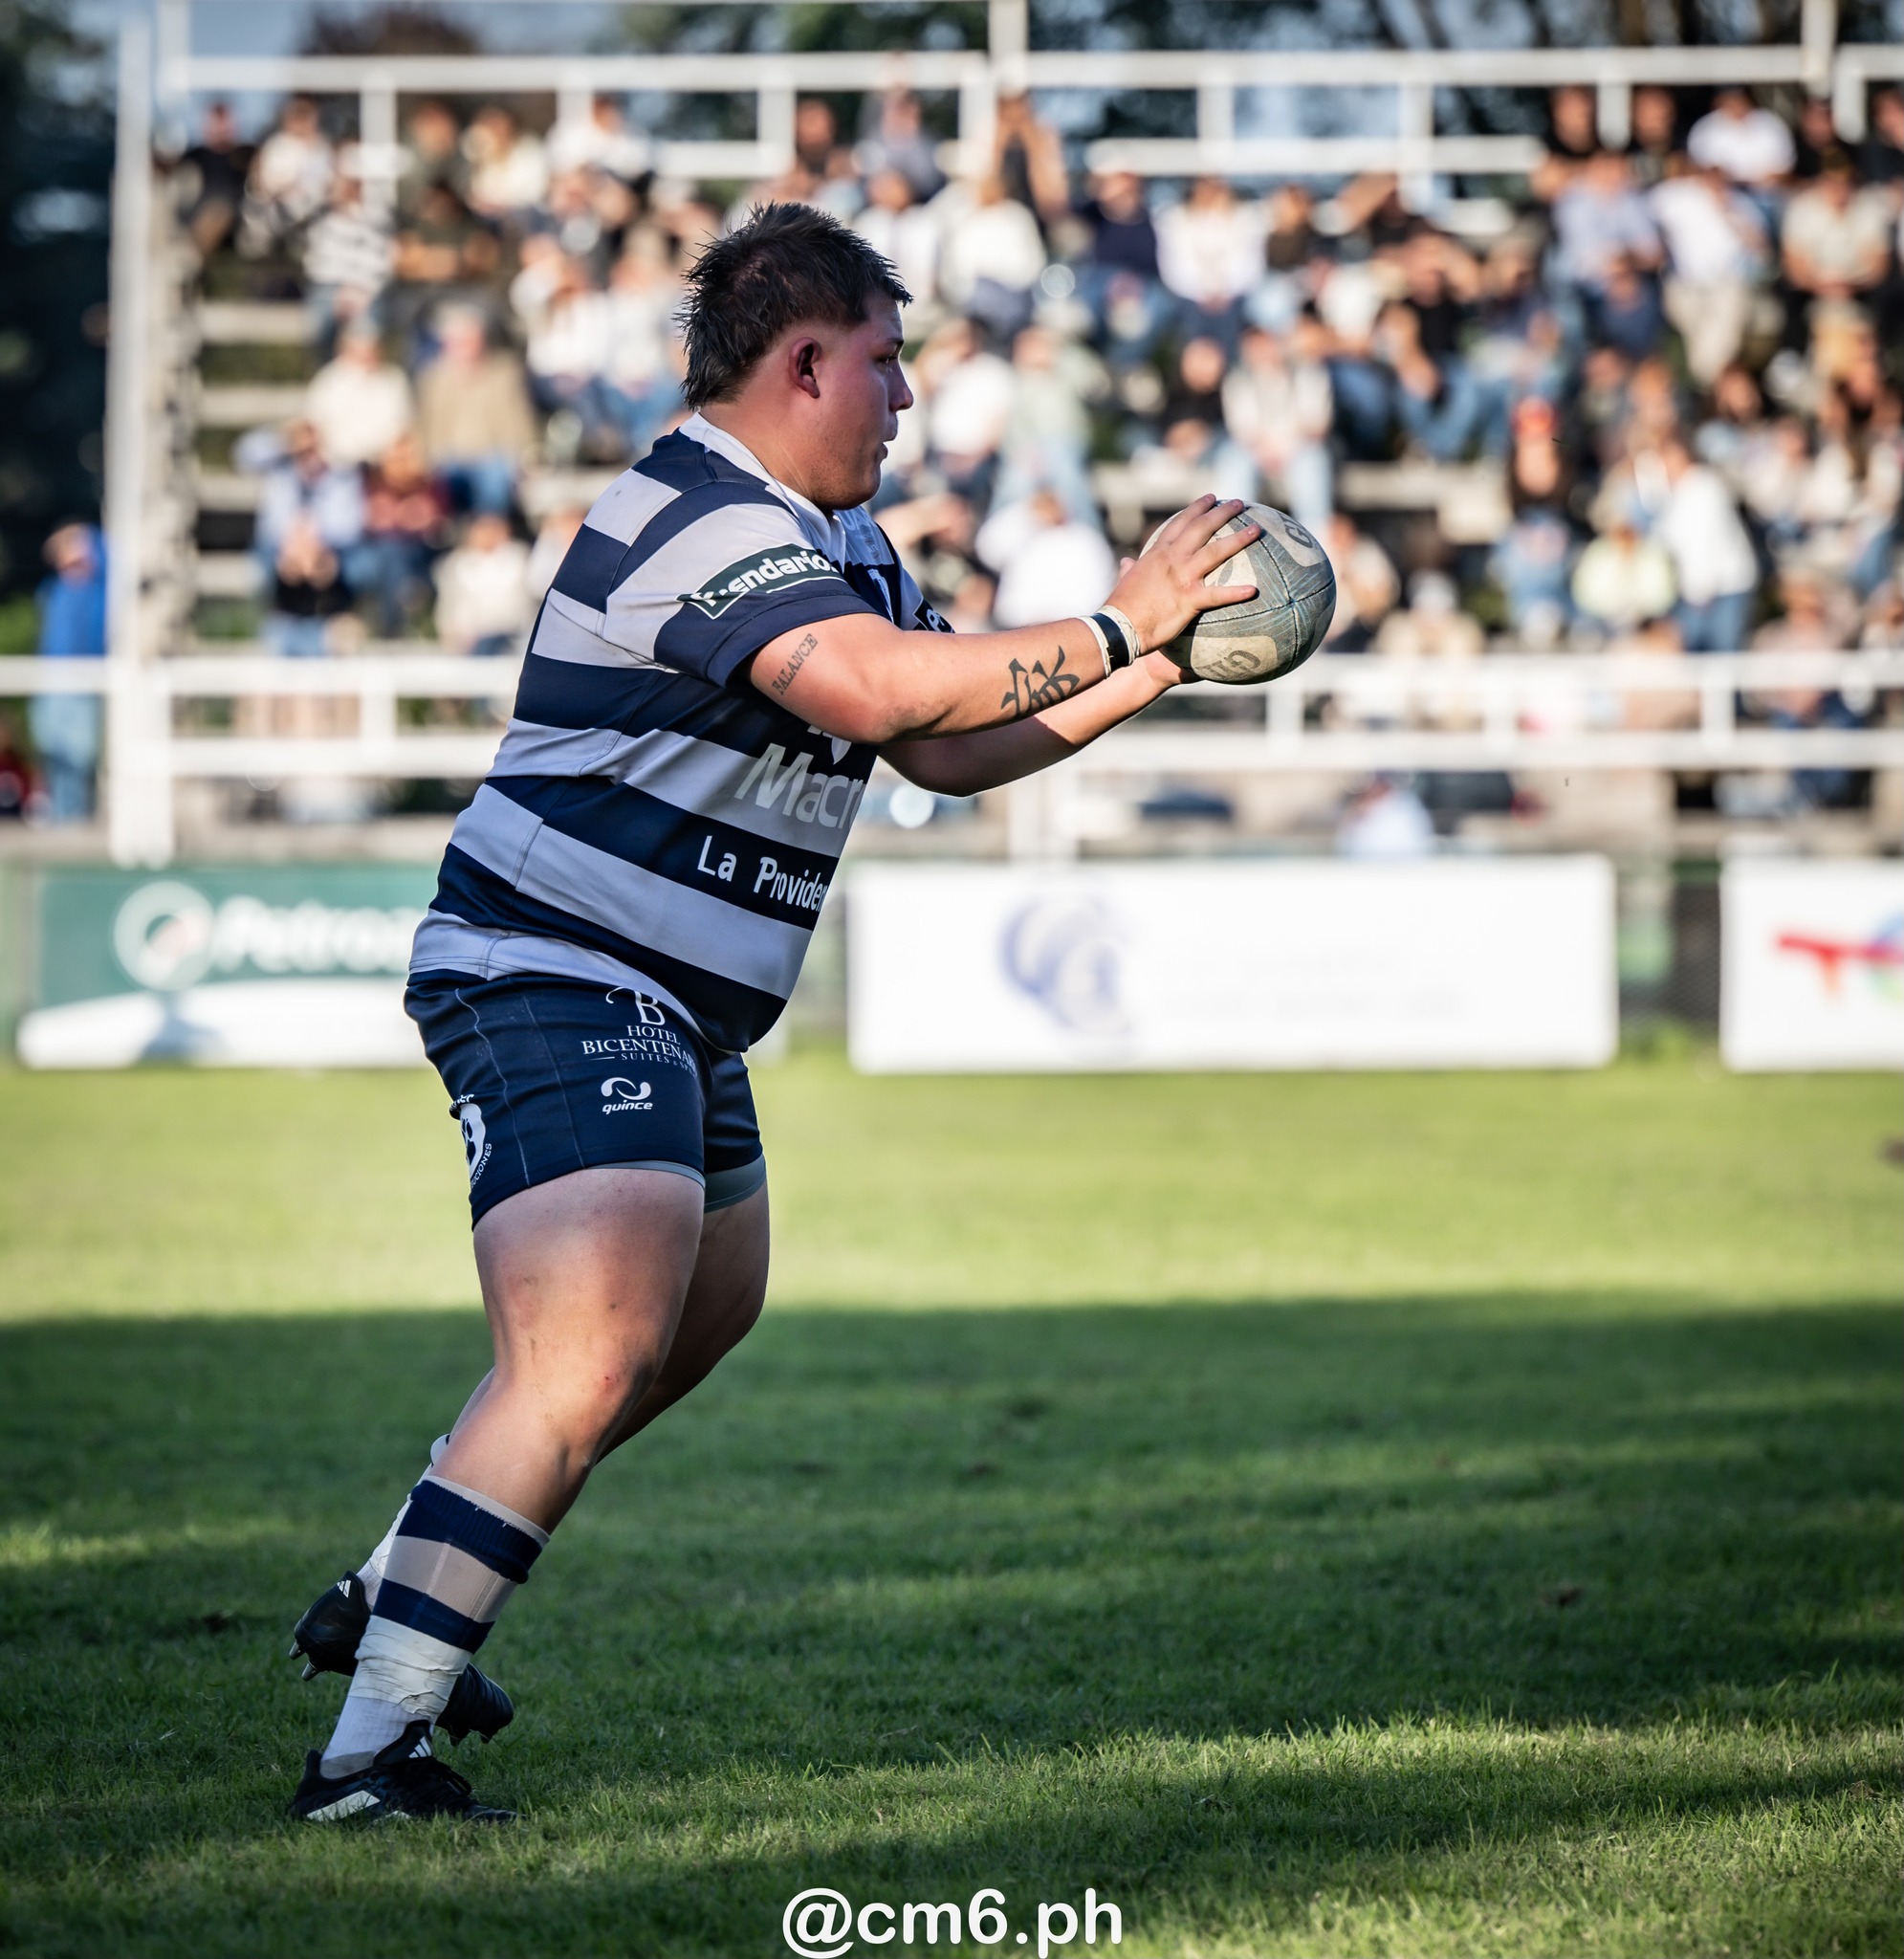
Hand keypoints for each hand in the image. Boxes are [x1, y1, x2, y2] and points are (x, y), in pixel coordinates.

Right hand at [1105, 496, 1259, 652]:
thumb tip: (1126, 562)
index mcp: (1157, 553)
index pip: (1180, 523)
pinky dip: (1236, 593)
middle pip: (1202, 528)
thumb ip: (1129, 569)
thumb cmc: (1120, 606)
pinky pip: (1218, 595)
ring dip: (1239, 539)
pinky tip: (1253, 590)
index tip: (1211, 498)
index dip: (1197, 509)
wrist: (1118, 627)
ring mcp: (1182, 577)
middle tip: (1239, 503)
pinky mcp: (1189, 599)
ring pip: (1216, 552)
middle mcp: (1172, 559)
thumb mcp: (1124, 580)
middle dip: (1222, 513)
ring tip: (1257, 529)